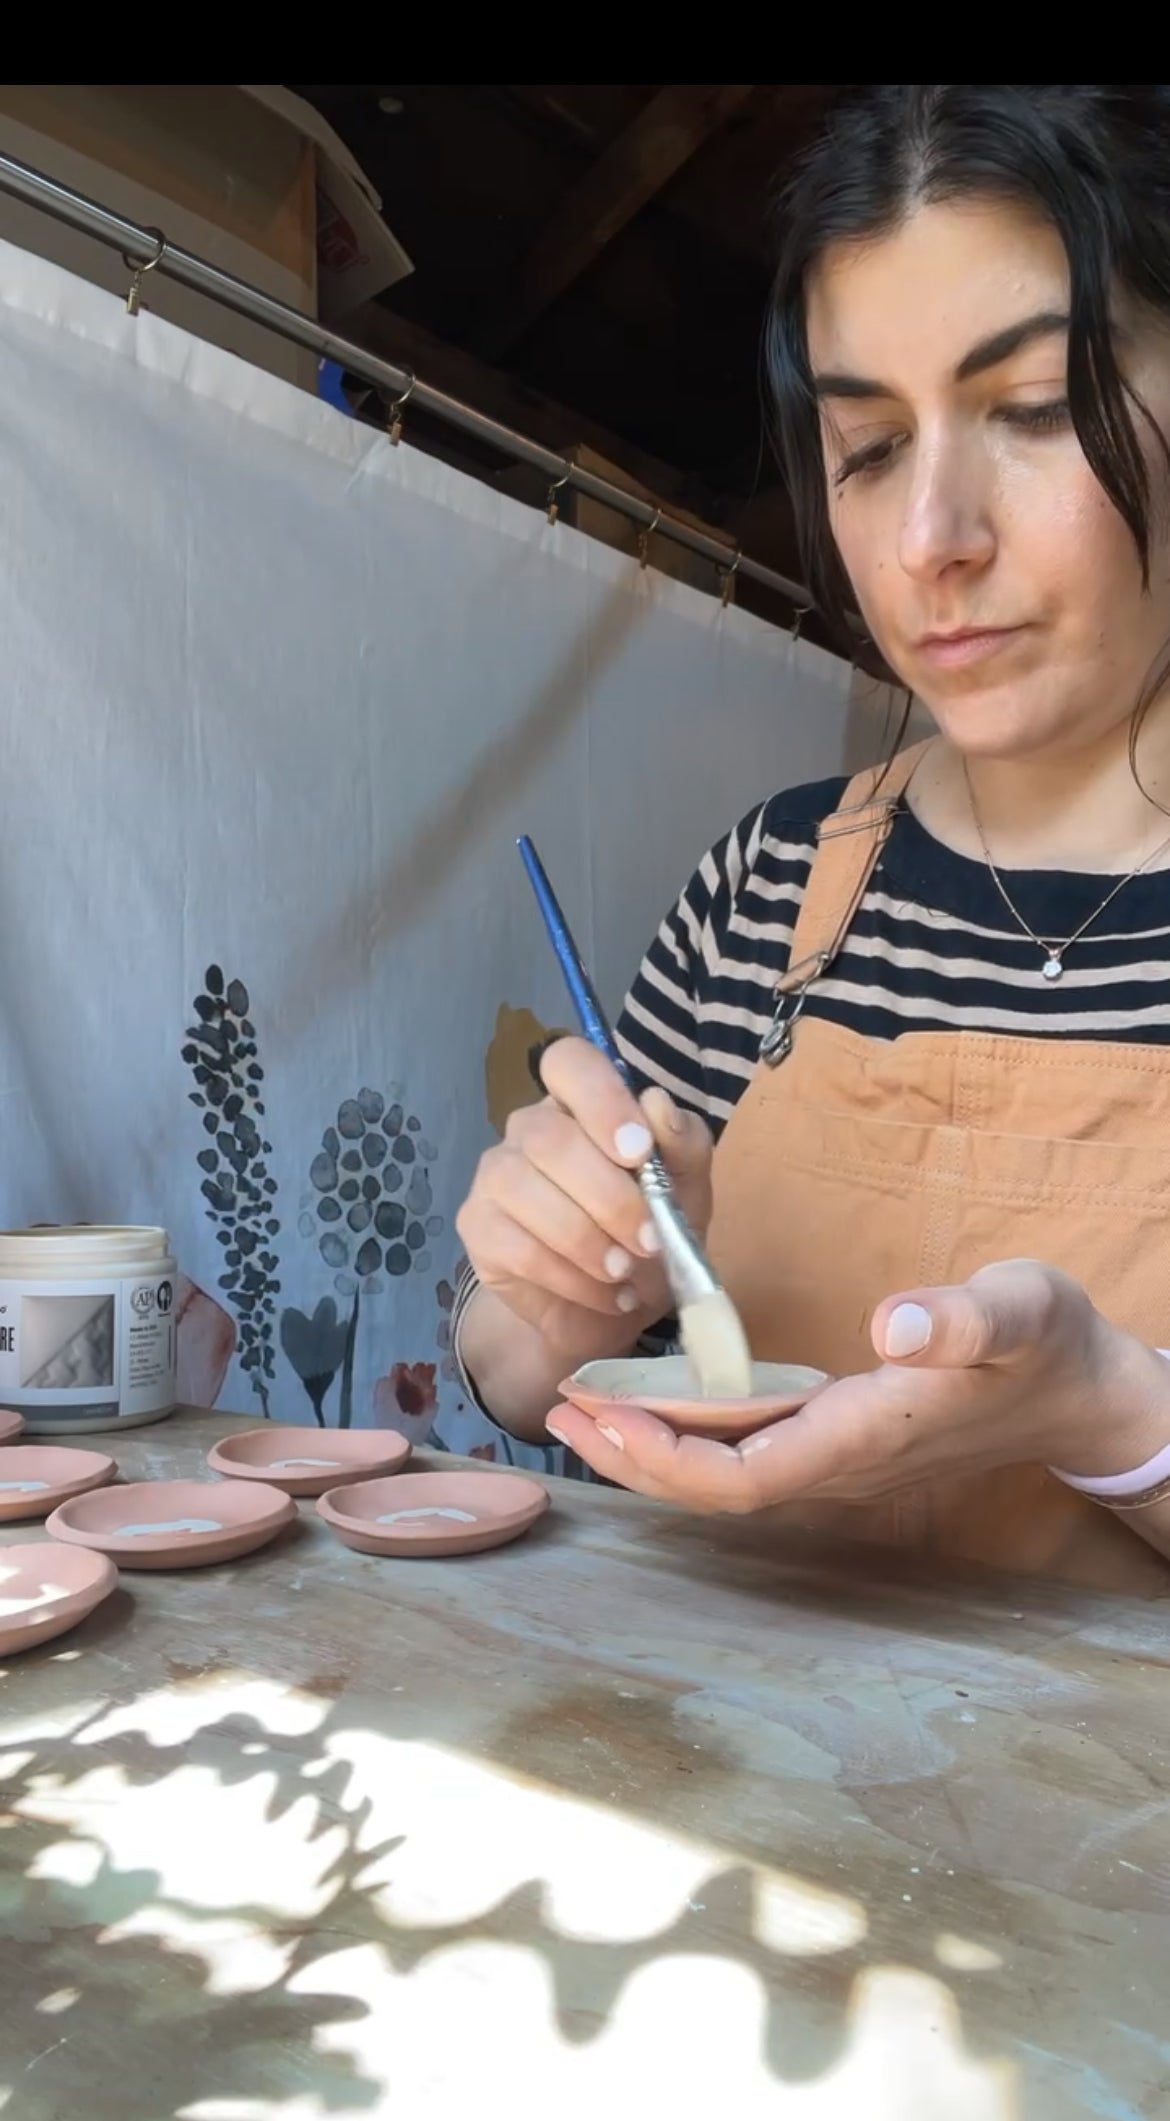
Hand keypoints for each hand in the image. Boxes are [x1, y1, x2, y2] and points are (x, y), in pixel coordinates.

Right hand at [456, 1037, 712, 1356]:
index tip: (638, 1151)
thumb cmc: (650, 1231)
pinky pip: (519, 1247)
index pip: (568, 1062)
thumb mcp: (687, 1189)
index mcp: (581, 1104)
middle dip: (610, 1198)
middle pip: (550, 1138)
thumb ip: (683, 1145)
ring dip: (589, 1242)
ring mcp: (496, 1175)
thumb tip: (656, 1105)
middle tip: (651, 1242)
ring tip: (627, 1274)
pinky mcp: (478, 1226)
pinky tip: (604, 1293)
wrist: (616, 1302)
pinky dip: (572, 1278)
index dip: (601, 1099)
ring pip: (527, 1192)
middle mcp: (530, 1128)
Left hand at [546, 1258, 1169, 1512]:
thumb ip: (964, 1320)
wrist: (1077, 1388)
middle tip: (554, 1408)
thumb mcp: (1022, 1312)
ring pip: (722, 1471)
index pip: (748, 1475)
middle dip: (630, 1455)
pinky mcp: (833, 1434)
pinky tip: (647, 1399)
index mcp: (870, 1434)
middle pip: (714, 1486)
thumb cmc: (1048, 1345)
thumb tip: (893, 1325)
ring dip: (646, 1445)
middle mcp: (841, 1459)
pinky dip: (684, 1429)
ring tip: (576, 1405)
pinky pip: (741, 1448)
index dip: (670, 1458)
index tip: (607, 1417)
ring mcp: (835, 1452)